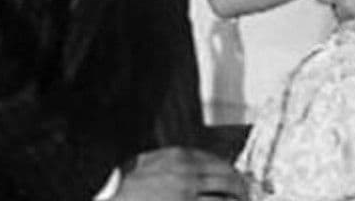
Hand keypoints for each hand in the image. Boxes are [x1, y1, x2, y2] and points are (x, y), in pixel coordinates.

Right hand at [113, 147, 248, 200]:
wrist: (108, 195)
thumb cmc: (128, 184)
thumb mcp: (153, 163)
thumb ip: (178, 163)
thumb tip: (203, 169)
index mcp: (181, 158)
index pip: (220, 163)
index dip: (233, 175)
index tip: (239, 183)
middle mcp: (187, 175)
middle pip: (228, 180)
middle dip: (241, 190)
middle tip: (246, 197)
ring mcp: (185, 196)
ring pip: (223, 200)